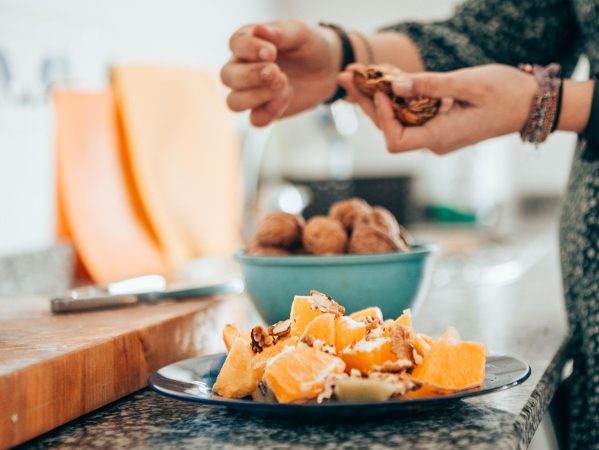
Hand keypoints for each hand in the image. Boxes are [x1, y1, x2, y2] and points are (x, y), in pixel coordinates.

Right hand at [221, 20, 340, 126]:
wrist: (328, 69)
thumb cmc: (310, 45)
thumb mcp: (300, 33)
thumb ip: (280, 33)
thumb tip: (258, 30)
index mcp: (247, 42)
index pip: (236, 45)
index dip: (250, 50)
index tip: (272, 53)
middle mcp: (242, 68)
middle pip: (228, 77)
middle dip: (252, 76)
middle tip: (278, 72)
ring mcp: (250, 92)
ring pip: (234, 102)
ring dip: (256, 97)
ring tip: (283, 85)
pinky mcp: (263, 110)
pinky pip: (255, 120)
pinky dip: (270, 112)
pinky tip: (287, 97)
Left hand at [338, 64, 538, 153]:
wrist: (532, 104)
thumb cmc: (506, 93)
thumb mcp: (468, 85)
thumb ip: (430, 86)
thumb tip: (394, 85)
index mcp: (440, 137)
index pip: (395, 140)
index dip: (383, 116)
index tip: (382, 88)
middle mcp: (433, 140)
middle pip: (388, 128)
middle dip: (366, 102)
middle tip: (345, 75)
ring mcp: (434, 134)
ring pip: (396, 120)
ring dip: (375, 98)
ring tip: (354, 75)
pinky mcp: (437, 123)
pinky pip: (408, 114)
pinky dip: (394, 97)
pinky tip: (380, 80)